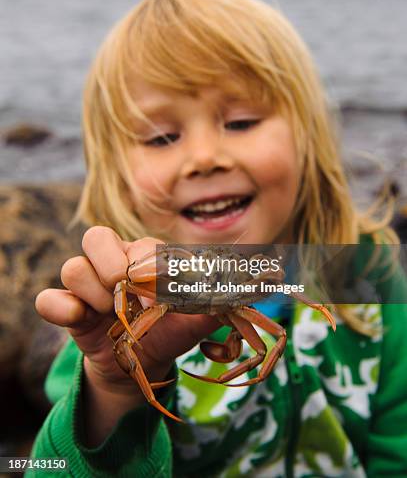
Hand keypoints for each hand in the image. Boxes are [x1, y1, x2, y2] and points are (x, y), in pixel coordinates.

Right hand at [36, 226, 219, 399]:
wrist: (144, 363)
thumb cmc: (172, 329)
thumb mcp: (197, 318)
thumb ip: (216, 300)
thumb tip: (247, 288)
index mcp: (145, 255)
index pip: (140, 246)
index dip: (149, 270)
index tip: (161, 299)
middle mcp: (113, 261)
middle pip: (95, 237)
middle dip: (111, 266)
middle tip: (127, 294)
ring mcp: (87, 285)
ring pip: (72, 267)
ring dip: (93, 293)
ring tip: (112, 314)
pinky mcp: (68, 309)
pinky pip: (47, 299)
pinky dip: (60, 308)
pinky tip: (79, 319)